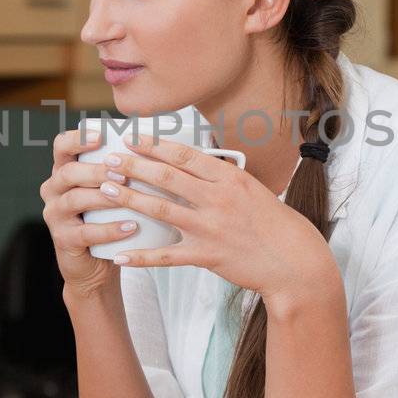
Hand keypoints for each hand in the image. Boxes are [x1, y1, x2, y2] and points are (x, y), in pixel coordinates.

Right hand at [39, 128, 138, 300]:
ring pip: (75, 200)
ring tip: (130, 197)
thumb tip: (157, 142)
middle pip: (68, 172)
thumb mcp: (111, 190)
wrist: (96, 265)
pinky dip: (109, 229)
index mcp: (64, 171)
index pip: (61, 146)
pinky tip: (130, 226)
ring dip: (104, 197)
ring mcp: (55, 215)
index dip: (78, 139)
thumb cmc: (109, 219)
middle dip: (97, 170)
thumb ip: (121, 169)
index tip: (101, 137)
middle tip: (123, 173)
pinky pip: (85, 232)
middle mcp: (54, 190)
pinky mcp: (63, 240)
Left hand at [96, 133, 340, 304]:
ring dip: (129, 198)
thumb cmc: (272, 222)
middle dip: (133, 166)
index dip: (155, 145)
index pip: (185, 155)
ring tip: (105, 190)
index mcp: (229, 178)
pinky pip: (167, 256)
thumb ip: (220, 176)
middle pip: (167, 177)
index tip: (133, 137)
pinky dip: (142, 256)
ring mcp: (210, 228)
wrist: (292, 260)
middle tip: (109, 159)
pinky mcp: (207, 256)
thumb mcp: (250, 188)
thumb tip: (191, 161)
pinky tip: (121, 256)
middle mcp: (217, 199)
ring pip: (161, 209)